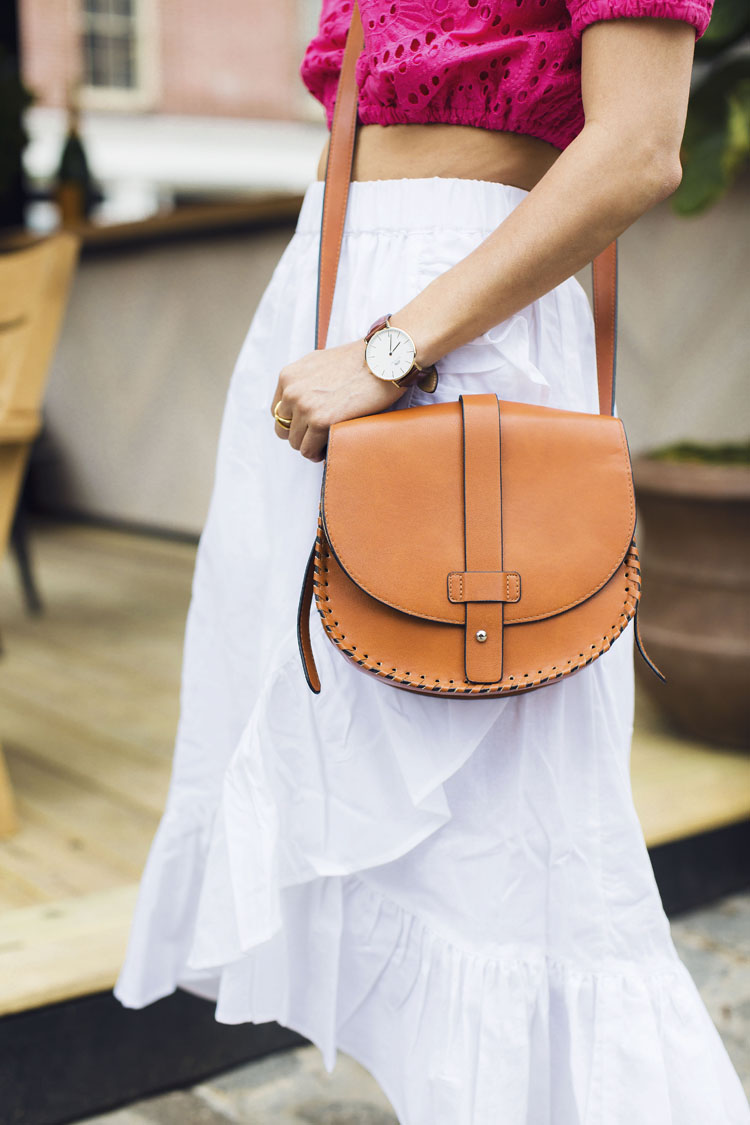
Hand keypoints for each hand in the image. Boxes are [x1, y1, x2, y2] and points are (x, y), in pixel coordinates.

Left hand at [270, 338, 404, 461]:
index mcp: (288, 376)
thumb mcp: (319, 362)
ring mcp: (304, 406)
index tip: (308, 426)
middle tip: (319, 437)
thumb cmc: (359, 361)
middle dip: (301, 435)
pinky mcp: (321, 420)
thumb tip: (300, 401)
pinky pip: (309, 450)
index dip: (294, 422)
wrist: (382, 359)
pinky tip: (327, 449)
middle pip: (283, 430)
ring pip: (296, 443)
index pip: (278, 411)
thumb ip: (304, 381)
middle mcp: (291, 391)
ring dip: (310, 446)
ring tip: (325, 443)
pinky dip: (317, 454)